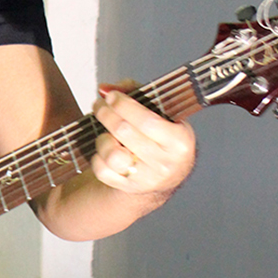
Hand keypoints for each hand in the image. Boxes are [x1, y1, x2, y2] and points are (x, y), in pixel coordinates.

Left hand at [91, 81, 195, 200]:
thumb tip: (104, 89)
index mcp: (180, 142)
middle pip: (124, 132)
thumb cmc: (161, 136)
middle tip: (100, 106)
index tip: (112, 96)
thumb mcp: (160, 112)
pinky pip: (102, 171)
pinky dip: (98, 157)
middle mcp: (165, 163)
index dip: (123, 105)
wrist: (166, 175)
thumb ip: (135, 93)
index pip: (147, 121)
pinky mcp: (129, 188)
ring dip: (103, 138)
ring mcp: (146, 179)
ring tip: (106, 132)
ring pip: (112, 155)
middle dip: (106, 114)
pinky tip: (104, 149)